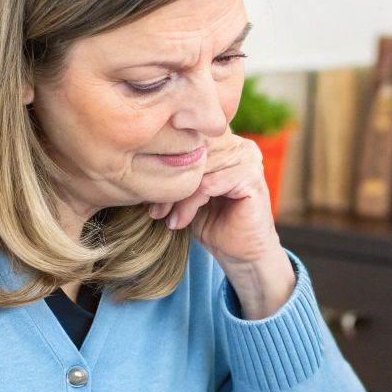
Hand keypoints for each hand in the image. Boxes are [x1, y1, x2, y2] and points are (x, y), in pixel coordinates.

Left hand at [148, 132, 292, 317]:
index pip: (187, 137)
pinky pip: (209, 184)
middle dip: (168, 180)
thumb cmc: (214, 222)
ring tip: (164, 216)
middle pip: (191, 151)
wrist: (241, 253)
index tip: (144, 188)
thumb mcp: (188, 192)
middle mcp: (239, 145)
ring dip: (176, 196)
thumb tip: (139, 159)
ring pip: (198, 168)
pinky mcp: (251, 178)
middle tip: (154, 208)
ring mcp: (248, 159)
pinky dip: (190, 204)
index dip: (164, 161)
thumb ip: (176, 171)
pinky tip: (180, 222)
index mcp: (225, 142)